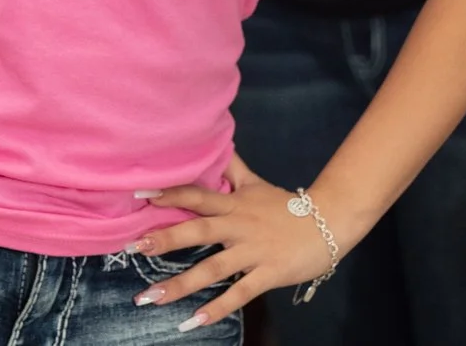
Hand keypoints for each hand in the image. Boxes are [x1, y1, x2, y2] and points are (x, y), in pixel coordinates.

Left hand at [125, 154, 345, 331]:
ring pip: (212, 268)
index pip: (198, 195)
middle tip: (134, 247)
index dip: (169, 193)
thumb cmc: (289, 206)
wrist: (331, 221)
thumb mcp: (257, 184)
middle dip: (165, 239)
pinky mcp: (268, 274)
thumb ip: (233, 169)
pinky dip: (216, 308)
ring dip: (180, 284)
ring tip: (150, 296)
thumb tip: (216, 144)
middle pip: (198, 230)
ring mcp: (253, 251)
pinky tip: (192, 322)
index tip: (139, 195)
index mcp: (235, 204)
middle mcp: (239, 226)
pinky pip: (239, 294)